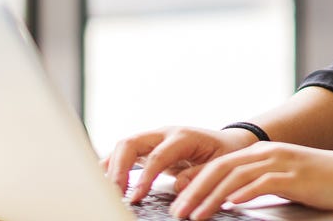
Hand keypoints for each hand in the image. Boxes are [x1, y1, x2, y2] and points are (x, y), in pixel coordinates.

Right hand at [103, 126, 257, 202]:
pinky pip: (125, 153)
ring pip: (124, 145)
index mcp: (182, 137)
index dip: (144, 178)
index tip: (135, 198)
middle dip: (119, 168)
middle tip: (115, 193)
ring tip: (107, 190)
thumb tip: (178, 186)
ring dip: (112, 166)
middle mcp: (164, 133)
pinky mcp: (148, 148)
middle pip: (131, 143)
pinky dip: (112, 165)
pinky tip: (104, 180)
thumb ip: (199, 175)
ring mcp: (154, 138)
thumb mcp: (219, 165)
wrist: (227, 143)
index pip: (156, 156)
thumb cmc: (224, 154)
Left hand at [168, 142, 332, 220]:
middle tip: (178, 212)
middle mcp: (268, 153)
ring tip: (196, 215)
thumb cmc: (323, 182)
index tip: (178, 204)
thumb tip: (230, 201)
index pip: (219, 166)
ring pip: (237, 176)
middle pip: (221, 168)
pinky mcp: (297, 176)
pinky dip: (244, 193)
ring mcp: (283, 163)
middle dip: (195, 191)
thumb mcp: (285, 180)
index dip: (195, 184)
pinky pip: (265, 182)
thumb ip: (259, 185)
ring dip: (212, 197)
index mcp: (262, 153)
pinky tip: (231, 205)